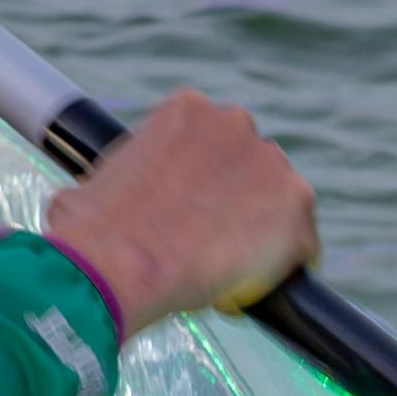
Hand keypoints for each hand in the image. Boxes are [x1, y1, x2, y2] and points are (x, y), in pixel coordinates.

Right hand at [42, 89, 315, 331]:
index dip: (202, 180)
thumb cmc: (93, 229)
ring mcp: (271, 162)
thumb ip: (119, 180)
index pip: (211, 141)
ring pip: (280, 201)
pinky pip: (303, 242)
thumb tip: (99, 203)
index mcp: (187, 109)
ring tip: (231, 268)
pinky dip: (286, 264)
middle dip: (237, 198)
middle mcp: (235, 123)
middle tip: (209, 239)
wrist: (119, 262)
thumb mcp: (95, 183)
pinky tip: (258, 286)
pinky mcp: (296, 205)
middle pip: (251, 163)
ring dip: (263, 228)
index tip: (191, 209)